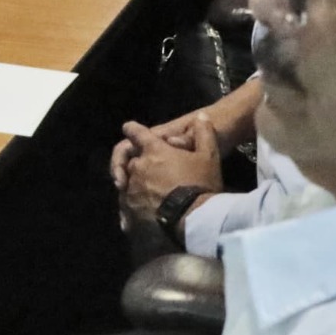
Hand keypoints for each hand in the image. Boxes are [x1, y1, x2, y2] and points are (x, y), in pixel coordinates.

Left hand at [112, 111, 224, 230]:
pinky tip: (143, 217)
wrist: (194, 218)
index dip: (133, 130)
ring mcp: (131, 190)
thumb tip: (202, 116)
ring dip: (138, 188)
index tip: (130, 129)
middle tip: (156, 175)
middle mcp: (137, 168)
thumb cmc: (200, 184)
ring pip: (128, 185)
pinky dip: (133, 210)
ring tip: (153, 199)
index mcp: (153, 150)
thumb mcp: (209, 156)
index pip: (135, 132)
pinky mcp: (130, 212)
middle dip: (141, 166)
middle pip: (133, 162)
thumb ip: (204, 134)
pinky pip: (126, 208)